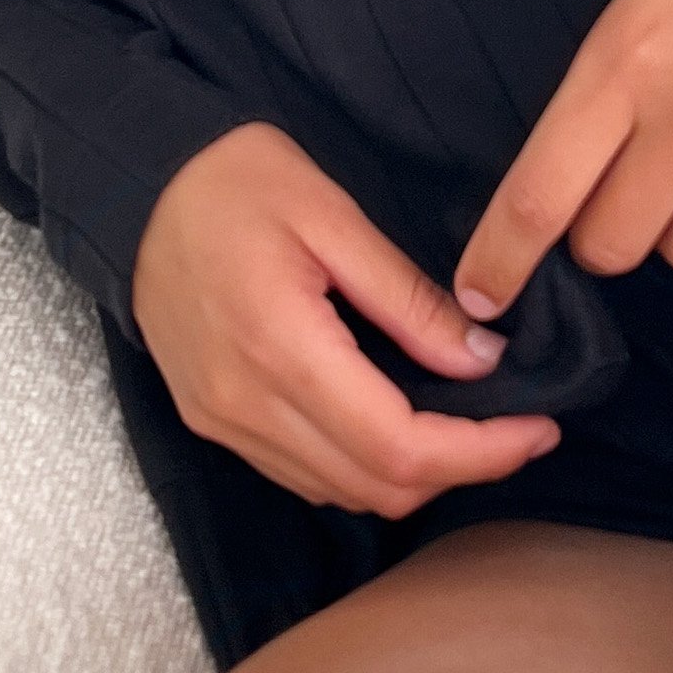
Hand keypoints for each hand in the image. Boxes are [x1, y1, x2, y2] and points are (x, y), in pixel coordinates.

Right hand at [131, 122, 563, 516]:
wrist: (132, 182)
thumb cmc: (234, 179)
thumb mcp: (333, 215)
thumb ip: (407, 298)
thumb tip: (482, 362)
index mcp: (282, 349)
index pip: (400, 446)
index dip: (480, 452)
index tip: (540, 427)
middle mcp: (246, 406)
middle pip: (375, 487)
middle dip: (459, 469)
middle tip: (516, 426)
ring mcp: (222, 422)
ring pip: (339, 493)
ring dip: (411, 475)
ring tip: (467, 425)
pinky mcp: (211, 420)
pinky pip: (301, 475)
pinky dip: (360, 466)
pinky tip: (395, 420)